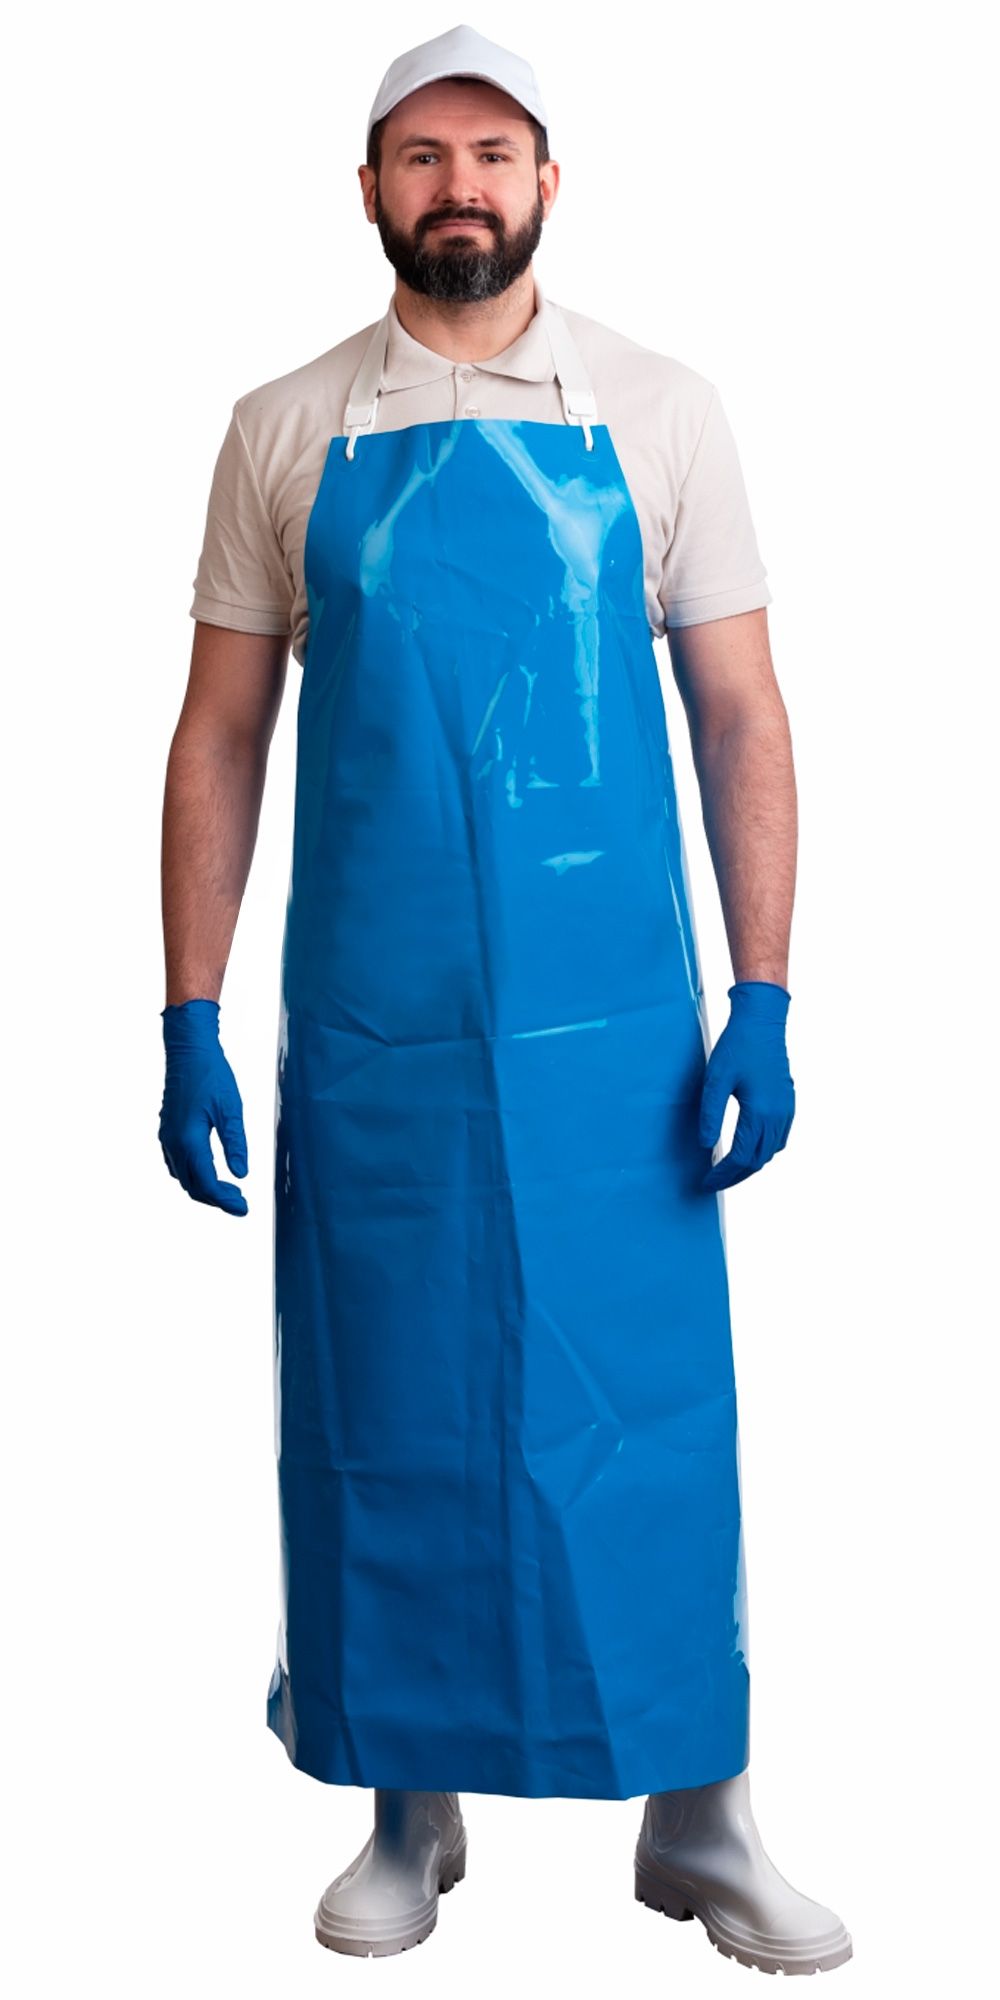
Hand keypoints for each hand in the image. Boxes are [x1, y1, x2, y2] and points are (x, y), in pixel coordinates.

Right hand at [159, 998, 248, 1215]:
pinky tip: (210, 1171)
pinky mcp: (167, 1131)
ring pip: (182, 1176)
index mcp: (189, 1140)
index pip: (207, 1183)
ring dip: (204, 1188)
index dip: (225, 1201)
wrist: (188, 1050)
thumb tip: (241, 1174)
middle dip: (216, 1198)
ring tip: (230, 1190)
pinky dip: (193, 1175)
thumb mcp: (231, 1110)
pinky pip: (176, 1164)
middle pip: (192, 1186)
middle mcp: (173, 1143)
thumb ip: (235, 1144)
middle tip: (240, 1202)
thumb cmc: (212, 1075)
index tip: (243, 1209)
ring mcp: (167, 1137)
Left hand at [699, 981, 794, 1191]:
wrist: (762, 1022)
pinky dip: (764, 1150)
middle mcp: (777, 1115)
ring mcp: (786, 1109)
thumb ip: (710, 1115)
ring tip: (729, 1170)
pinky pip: (779, 1138)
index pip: (740, 1157)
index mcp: (759, 1112)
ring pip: (771, 1152)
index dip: (722, 1174)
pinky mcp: (788, 1102)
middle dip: (736, 1175)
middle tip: (715, 1182)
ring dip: (750, 1165)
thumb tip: (706, 1146)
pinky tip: (749, 1148)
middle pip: (758, 1160)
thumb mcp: (715, 1080)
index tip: (707, 1182)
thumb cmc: (738, 1046)